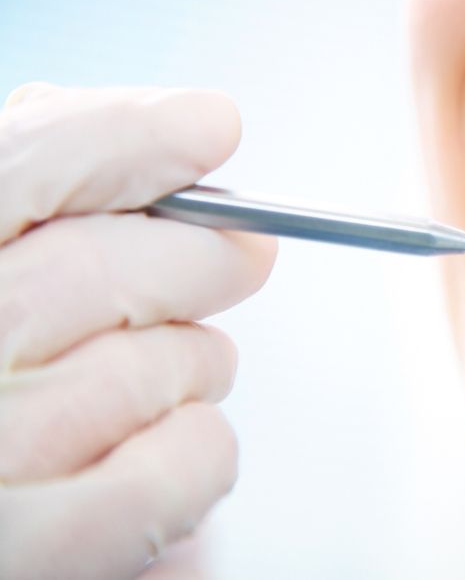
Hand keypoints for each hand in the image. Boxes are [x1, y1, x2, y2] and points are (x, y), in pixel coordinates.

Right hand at [0, 83, 276, 579]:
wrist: (15, 517)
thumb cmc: (27, 387)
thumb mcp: (14, 275)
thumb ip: (65, 203)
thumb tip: (200, 125)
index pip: (13, 173)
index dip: (120, 139)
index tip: (209, 125)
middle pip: (98, 270)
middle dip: (201, 257)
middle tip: (244, 256)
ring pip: (158, 367)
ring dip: (198, 365)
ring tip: (172, 376)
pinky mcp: (35, 553)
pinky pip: (181, 463)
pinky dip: (204, 449)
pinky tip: (179, 445)